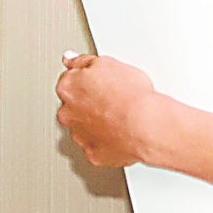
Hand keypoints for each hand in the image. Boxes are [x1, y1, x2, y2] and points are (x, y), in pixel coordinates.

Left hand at [55, 53, 162, 169]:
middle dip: (88, 104)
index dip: (87, 82)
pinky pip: (97, 146)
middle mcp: (67, 114)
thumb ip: (82, 62)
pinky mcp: (93, 154)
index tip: (100, 84)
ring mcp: (79, 136)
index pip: (69, 81)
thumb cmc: (130, 96)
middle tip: (112, 101)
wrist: (145, 125)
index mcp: (67, 88)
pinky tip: (121, 134)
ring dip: (97, 123)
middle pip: (73, 106)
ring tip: (119, 118)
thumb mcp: (107, 63)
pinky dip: (107, 142)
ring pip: (84, 127)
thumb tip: (70, 58)